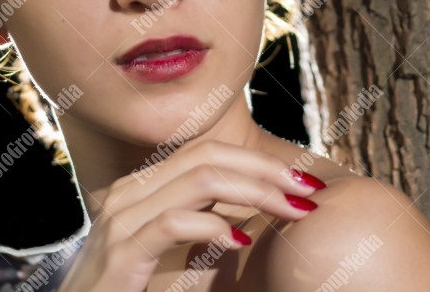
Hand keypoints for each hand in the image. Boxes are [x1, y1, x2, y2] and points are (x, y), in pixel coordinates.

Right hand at [58, 139, 322, 290]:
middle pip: (208, 156)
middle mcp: (130, 192)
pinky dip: (214, 227)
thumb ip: (199, 225)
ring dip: (255, 191)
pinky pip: (174, 223)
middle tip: (308, 189)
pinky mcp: (121, 251)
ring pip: (199, 179)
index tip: (300, 181)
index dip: (257, 160)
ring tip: (292, 209)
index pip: (207, 152)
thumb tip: (246, 216)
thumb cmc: (128, 290)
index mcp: (143, 187)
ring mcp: (122, 219)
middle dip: (265, 169)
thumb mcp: (167, 252)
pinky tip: (241, 241)